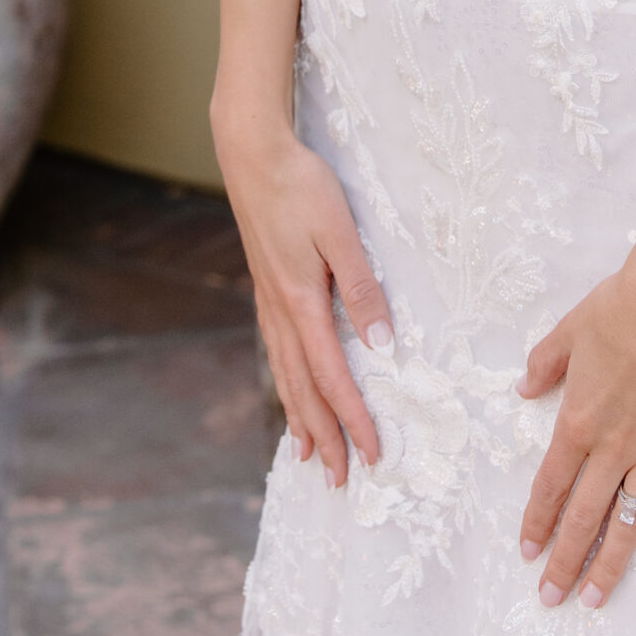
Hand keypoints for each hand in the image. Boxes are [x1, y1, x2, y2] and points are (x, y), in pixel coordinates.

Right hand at [222, 127, 393, 487]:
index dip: (354, 421)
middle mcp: (282, 312)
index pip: (333, 379)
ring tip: (306, 454)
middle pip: (304, 390)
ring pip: (286, 375)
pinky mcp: (266, 288)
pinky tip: (289, 387)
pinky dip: (285, 383)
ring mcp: (269, 302)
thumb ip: (362, 287)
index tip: (372, 457)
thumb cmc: (302, 187)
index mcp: (303, 304)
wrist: (252, 155)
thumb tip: (383, 345)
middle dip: (323, 437)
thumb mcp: (340, 233)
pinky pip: (277, 352)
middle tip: (338, 480)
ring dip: (299, 417)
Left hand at [516, 261, 635, 608]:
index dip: (537, 524)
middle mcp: (613, 448)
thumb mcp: (567, 331)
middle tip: (551, 598)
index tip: (528, 554)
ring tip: (594, 600)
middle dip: (564, 562)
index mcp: (578, 422)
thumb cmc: (620, 308)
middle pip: (583, 517)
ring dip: (609, 565)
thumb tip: (523, 390)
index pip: (550, 487)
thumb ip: (544, 365)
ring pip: (630, 523)